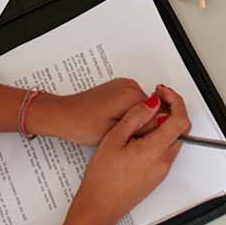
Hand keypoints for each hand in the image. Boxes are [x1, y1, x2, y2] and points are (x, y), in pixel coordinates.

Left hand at [31, 78, 149, 144]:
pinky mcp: (117, 89)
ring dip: (136, 120)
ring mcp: (123, 85)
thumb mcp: (115, 132)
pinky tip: (116, 124)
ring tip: (119, 132)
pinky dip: (129, 114)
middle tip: (128, 139)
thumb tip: (162, 127)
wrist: (63, 115)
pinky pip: (133, 103)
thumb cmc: (81, 124)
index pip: (158, 113)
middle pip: (151, 109)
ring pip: (143, 107)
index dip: (151, 130)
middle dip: (144, 125)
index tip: (142, 139)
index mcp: (131, 95)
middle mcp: (129, 86)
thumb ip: (141, 128)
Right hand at [67, 86, 189, 224]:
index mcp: (155, 150)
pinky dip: (159, 137)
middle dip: (171, 109)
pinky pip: (165, 151)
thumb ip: (135, 117)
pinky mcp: (156, 176)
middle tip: (154, 100)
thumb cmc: (102, 178)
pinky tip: (139, 135)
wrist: (99, 207)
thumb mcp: (114, 138)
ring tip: (142, 117)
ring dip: (165, 124)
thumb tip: (152, 103)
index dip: (174, 100)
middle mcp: (164, 161)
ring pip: (173, 139)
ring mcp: (161, 170)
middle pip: (181, 129)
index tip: (161, 92)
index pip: (179, 119)